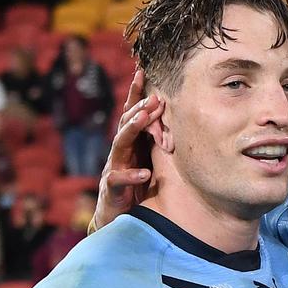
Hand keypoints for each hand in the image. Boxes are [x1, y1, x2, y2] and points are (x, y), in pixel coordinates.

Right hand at [94, 71, 163, 230]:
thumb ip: (154, 141)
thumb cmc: (134, 185)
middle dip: (138, 108)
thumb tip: (176, 120)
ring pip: (119, 144)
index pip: (131, 114)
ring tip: (143, 118)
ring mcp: (113, 168)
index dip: (135, 94)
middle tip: (154, 96)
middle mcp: (119, 151)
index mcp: (129, 143)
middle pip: (126, 124)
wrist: (115, 215)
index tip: (141, 72)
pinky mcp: (112, 189)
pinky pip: (119, 179)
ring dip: (132, 130)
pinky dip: (132, 175)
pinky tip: (145, 173)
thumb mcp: (147, 159)